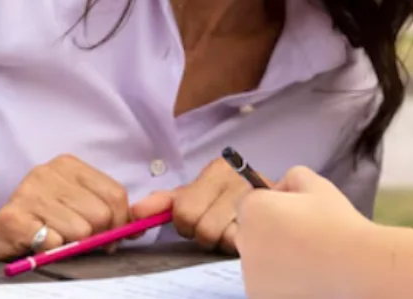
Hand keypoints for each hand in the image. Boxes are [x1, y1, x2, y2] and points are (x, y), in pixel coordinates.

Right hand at [0, 154, 129, 261]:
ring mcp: (28, 192)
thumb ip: (108, 211)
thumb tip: (138, 227)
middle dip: (97, 236)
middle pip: (101, 214)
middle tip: (82, 242)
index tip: (111, 235)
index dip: (120, 222)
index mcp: (68, 165)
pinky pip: (53, 242)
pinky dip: (52, 250)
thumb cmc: (43, 222)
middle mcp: (47, 172)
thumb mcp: (77, 207)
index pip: (115, 193)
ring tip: (56, 239)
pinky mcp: (13, 218)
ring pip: (80, 231)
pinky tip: (39, 244)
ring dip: (72, 244)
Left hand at [130, 156, 270, 254]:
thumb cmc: (228, 199)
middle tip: (214, 225)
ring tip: (230, 229)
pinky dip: (240, 244)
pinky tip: (244, 233)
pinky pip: (244, 243)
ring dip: (224, 240)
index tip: (196, 218)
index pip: (185, 212)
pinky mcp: (273, 216)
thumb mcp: (195, 194)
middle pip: (203, 228)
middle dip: (205, 234)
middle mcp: (239, 179)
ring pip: (224, 239)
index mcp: (218, 170)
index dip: (185, 223)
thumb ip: (164, 202)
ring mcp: (259, 198)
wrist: (276, 199)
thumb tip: (136, 212)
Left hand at [235, 166, 378, 298]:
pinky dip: (278, 280)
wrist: (356, 268)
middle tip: (300, 234)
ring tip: (306, 256)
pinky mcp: (259, 296)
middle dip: (267, 230)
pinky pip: (264, 282)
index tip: (290, 211)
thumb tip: (280, 189)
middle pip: (248, 231)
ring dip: (272, 256)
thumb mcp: (316, 185)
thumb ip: (291, 177)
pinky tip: (304, 275)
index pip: (247, 202)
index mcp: (254, 210)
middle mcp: (245, 242)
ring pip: (256, 259)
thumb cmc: (337, 223)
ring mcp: (250, 274)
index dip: (268, 203)